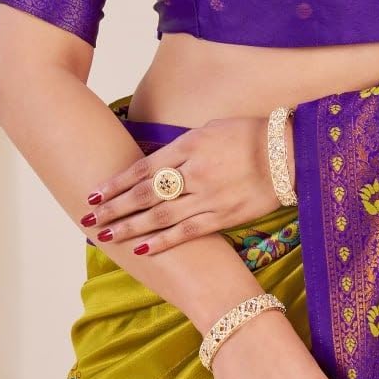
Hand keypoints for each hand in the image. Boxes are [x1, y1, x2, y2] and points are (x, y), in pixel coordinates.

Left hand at [79, 115, 292, 255]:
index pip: (143, 168)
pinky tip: (142, 248)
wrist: (290, 153)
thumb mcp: (211, 129)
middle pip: (145, 194)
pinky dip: (162, 242)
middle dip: (114, 208)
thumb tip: (153, 162)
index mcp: (189, 145)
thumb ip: (182, 147)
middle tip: (88, 220)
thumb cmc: (250, 135)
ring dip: (130, 227)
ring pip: (160, 216)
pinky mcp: (224, 216)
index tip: (94, 195)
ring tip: (105, 236)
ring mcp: (208, 196)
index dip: (116, 183)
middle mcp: (194, 172)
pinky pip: (187, 232)